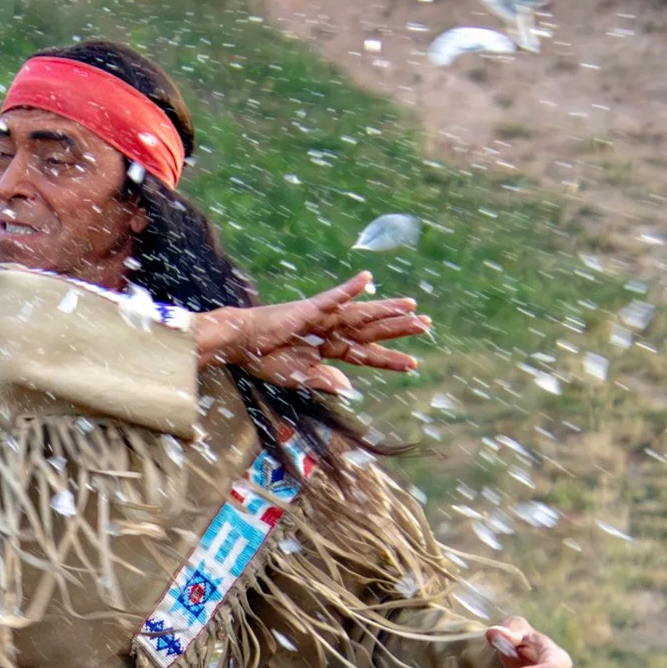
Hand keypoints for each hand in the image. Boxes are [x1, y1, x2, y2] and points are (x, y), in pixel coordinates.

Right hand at [188, 271, 431, 395]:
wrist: (240, 344)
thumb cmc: (265, 359)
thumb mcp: (298, 377)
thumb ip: (324, 380)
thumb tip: (349, 389)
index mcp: (328, 349)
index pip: (365, 353)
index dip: (388, 359)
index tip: (412, 364)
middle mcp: (331, 330)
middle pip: (371, 329)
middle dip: (398, 328)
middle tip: (426, 324)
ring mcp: (322, 318)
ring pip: (360, 314)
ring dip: (386, 309)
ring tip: (412, 307)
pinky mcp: (308, 308)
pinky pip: (333, 297)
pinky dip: (350, 289)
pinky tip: (368, 279)